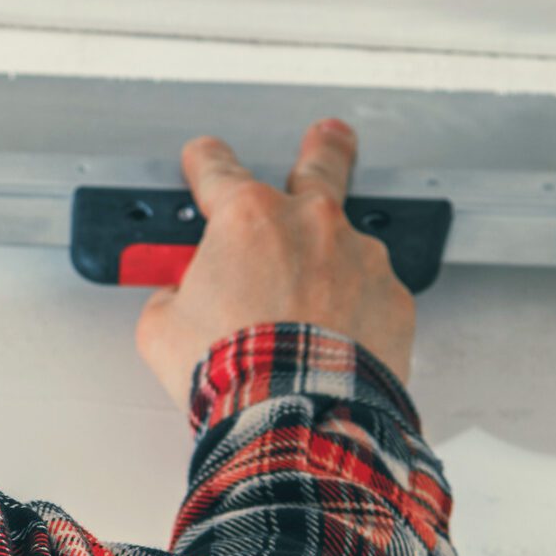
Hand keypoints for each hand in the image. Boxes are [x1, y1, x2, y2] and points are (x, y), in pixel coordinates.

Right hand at [134, 118, 417, 406]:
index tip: (202, 159)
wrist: (295, 419)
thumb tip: (181, 297)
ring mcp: (360, 259)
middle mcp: (312, 224)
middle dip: (323, 147)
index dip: (204, 162)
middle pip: (321, 165)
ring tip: (315, 299)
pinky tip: (335, 338)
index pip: (217, 169)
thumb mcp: (162, 328)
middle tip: (327, 136)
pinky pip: (371, 295)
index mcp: (248, 219)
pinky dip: (356, 310)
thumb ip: (173, 294)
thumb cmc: (234, 373)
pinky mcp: (393, 300)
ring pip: (347, 245)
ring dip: (332, 260)